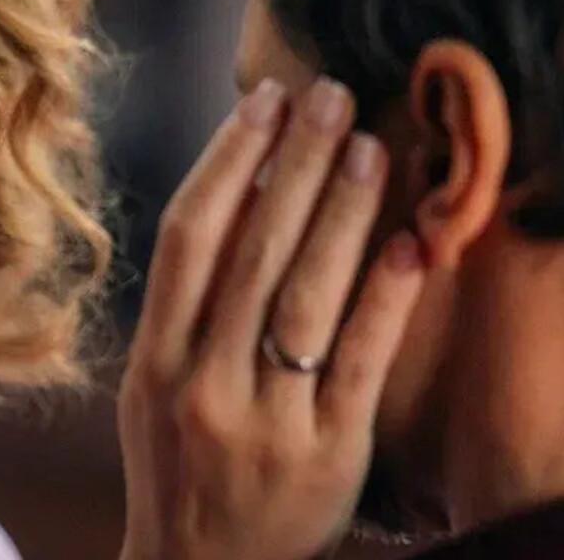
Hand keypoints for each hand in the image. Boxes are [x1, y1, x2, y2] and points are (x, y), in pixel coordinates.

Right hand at [116, 78, 427, 559]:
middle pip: (251, 254)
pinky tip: (409, 245)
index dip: (227, 161)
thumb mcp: (156, 389)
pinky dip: (385, 299)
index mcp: (153, 362)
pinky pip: (358, 363)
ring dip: (342, 214)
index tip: (265, 100)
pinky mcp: (327, 456)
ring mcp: (264, 421)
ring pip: (305, 298)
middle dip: (295, 166)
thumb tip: (245, 193)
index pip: (189, 239)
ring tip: (375, 147)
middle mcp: (201, 385)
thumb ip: (190, 309)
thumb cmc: (185, 468)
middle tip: (333, 95)